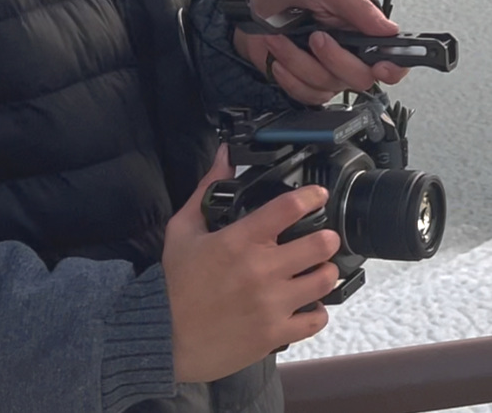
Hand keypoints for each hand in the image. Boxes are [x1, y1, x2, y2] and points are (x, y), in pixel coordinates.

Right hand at [163, 147, 340, 382]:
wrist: (167, 335)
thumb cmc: (176, 283)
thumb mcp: (182, 228)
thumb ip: (206, 189)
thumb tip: (223, 157)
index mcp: (238, 240)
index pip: (287, 209)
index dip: (310, 197)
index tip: (318, 196)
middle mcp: (261, 270)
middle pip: (318, 245)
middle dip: (326, 237)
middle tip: (325, 236)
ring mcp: (272, 303)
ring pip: (323, 281)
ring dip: (325, 271)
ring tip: (319, 268)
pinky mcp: (276, 333)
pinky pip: (316, 319)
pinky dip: (317, 310)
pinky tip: (308, 303)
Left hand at [233, 0, 407, 104]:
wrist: (257, 11)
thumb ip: (356, 4)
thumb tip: (387, 28)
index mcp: (363, 32)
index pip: (394, 60)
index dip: (394, 69)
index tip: (381, 66)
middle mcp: (351, 56)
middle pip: (361, 78)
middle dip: (334, 58)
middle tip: (316, 36)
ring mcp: (330, 73)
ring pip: (328, 86)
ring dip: (299, 60)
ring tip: (283, 37)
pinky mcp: (309, 86)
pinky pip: (307, 94)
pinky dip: (289, 76)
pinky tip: (279, 57)